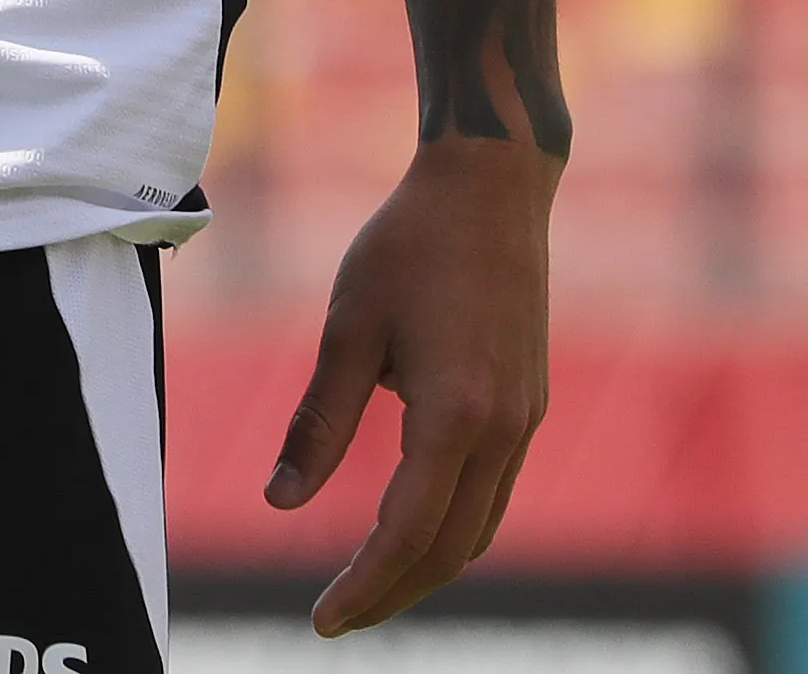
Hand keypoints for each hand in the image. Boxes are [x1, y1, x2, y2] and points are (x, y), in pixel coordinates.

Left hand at [267, 137, 557, 634]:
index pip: (404, 534)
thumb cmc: (409, 245)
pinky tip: (412, 529)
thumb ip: (320, 422)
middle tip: (336, 618)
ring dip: (425, 569)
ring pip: (479, 530)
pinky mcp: (528, 404)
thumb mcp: (348, 327)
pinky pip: (494, 494)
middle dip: (392, 594)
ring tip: (368, 587)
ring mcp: (524, 420)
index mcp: (455, 415)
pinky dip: (454, 529)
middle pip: (449, 551)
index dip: (362, 586)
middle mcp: (502, 430)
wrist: (491, 186)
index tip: (320, 622)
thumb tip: (279, 501)